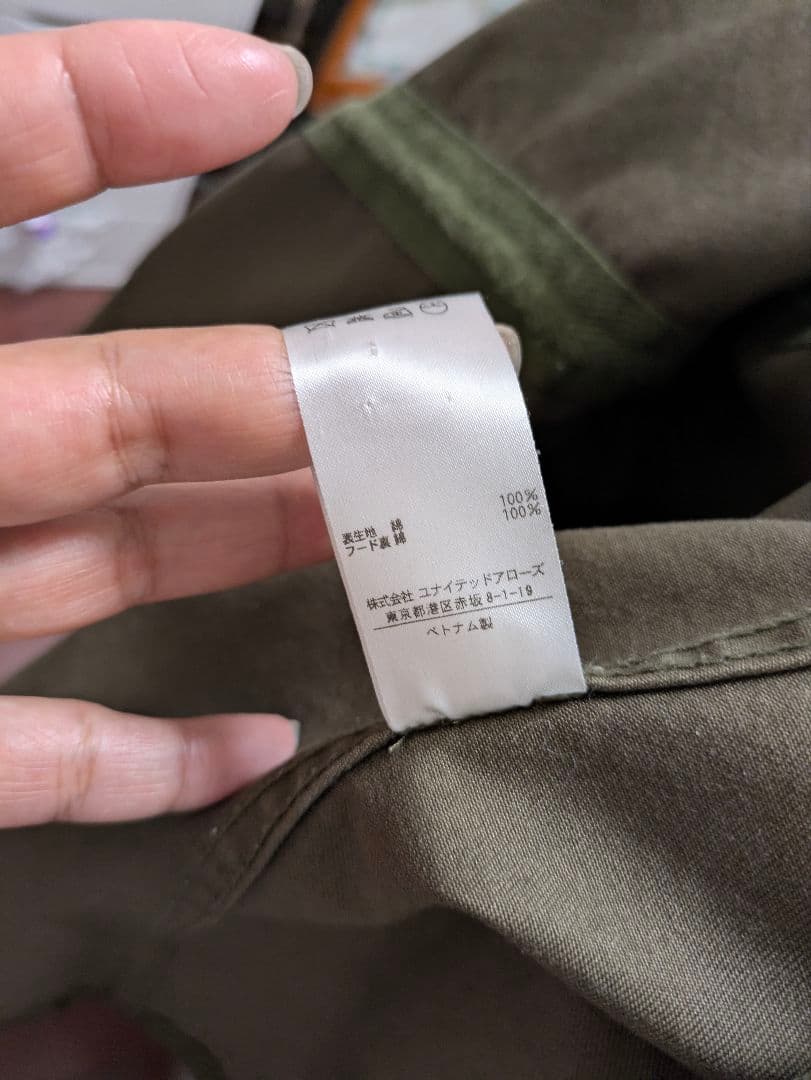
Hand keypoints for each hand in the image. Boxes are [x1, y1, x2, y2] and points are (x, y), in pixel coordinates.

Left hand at [0, 20, 326, 827]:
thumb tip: (107, 248)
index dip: (119, 107)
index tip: (269, 93)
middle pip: (112, 402)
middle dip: (276, 387)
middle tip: (421, 374)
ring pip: (104, 565)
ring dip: (247, 549)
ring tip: (384, 530)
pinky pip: (40, 761)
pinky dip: (146, 763)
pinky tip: (255, 742)